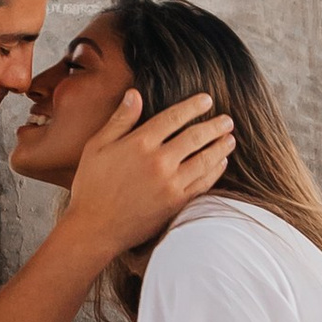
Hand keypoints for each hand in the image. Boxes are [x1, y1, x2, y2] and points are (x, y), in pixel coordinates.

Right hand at [62, 86, 235, 260]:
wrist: (94, 228)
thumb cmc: (91, 185)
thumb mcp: (97, 146)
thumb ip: (120, 120)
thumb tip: (135, 93)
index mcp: (139, 143)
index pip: (174, 117)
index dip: (194, 106)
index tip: (206, 100)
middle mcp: (158, 161)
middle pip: (196, 137)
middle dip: (215, 126)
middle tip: (227, 120)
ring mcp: (170, 184)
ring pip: (205, 160)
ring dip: (220, 147)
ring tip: (230, 139)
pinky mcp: (176, 203)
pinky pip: (203, 183)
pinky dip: (215, 171)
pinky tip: (220, 164)